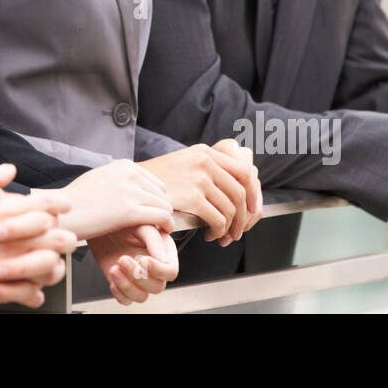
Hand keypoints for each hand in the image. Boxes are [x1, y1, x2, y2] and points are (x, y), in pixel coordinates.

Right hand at [0, 163, 76, 308]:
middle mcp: (9, 238)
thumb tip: (9, 171)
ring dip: (53, 264)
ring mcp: (4, 263)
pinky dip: (34, 291)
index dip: (59, 204)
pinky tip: (33, 287)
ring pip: (47, 267)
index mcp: (3, 210)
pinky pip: (27, 293)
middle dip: (64, 236)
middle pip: (56, 237)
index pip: (46, 205)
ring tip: (52, 262)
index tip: (63, 205)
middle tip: (65, 236)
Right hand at [40, 160, 172, 240]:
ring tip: (158, 231)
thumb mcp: (99, 178)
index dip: (155, 201)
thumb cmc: (76, 202)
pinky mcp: (130, 211)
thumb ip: (119, 179)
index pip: (155, 183)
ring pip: (165, 206)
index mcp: (124, 165)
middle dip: (160, 211)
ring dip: (163, 220)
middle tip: (155, 226)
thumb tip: (135, 185)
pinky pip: (162, 217)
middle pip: (161, 195)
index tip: (152, 214)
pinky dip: (167, 226)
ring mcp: (130, 191)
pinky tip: (163, 233)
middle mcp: (129, 174)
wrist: (61, 214)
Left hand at [87, 223, 178, 304]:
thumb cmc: (123, 220)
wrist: (101, 224)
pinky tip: (113, 275)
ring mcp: (139, 277)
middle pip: (157, 286)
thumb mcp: (139, 223)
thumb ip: (153, 238)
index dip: (159, 270)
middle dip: (139, 276)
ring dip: (127, 285)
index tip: (144, 260)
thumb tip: (164, 259)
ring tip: (115, 268)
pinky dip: (119, 292)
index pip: (170, 271)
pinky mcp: (124, 283)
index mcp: (163, 251)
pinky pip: (127, 299)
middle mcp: (153, 267)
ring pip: (142, 296)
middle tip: (122, 259)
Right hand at [138, 141, 256, 243]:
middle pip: (240, 192)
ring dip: (230, 228)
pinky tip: (210, 234)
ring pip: (231, 208)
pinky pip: (218, 219)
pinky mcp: (192, 196)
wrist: (134, 186)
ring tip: (221, 235)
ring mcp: (199, 177)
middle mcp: (205, 161)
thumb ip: (211, 169)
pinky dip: (218, 231)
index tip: (252, 209)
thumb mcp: (187, 162)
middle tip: (237, 231)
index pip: (244, 171)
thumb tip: (240, 189)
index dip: (253, 193)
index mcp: (206, 152)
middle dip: (243, 217)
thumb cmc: (160, 180)